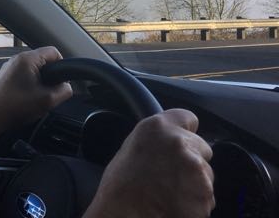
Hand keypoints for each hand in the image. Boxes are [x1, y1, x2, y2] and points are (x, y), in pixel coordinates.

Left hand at [0, 47, 72, 155]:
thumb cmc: (15, 107)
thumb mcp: (47, 101)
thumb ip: (64, 91)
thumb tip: (67, 87)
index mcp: (27, 59)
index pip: (53, 52)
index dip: (62, 66)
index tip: (61, 81)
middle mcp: (17, 59)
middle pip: (43, 61)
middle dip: (50, 76)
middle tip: (49, 92)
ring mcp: (10, 67)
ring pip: (33, 69)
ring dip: (39, 82)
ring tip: (37, 98)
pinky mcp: (5, 76)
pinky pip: (23, 75)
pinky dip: (29, 85)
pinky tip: (27, 99)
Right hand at [84, 109, 214, 217]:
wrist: (123, 214)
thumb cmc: (121, 185)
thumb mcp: (133, 146)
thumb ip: (157, 138)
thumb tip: (170, 140)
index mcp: (158, 127)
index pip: (189, 118)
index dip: (185, 132)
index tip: (181, 141)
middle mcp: (180, 143)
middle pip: (202, 147)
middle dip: (191, 160)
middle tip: (170, 173)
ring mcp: (195, 169)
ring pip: (206, 174)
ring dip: (194, 182)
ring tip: (169, 191)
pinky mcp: (206, 194)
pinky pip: (206, 195)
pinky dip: (195, 200)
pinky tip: (175, 202)